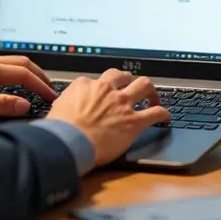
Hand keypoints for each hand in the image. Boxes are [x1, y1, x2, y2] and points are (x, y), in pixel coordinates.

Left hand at [0, 52, 56, 122]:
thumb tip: (25, 104)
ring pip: (12, 63)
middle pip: (21, 63)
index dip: (40, 86)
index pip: (23, 74)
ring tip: (39, 88)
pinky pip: (2, 67)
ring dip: (28, 74)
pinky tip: (16, 86)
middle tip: (51, 91)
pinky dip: (16, 75)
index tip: (51, 97)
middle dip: (39, 76)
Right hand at [46, 70, 170, 167]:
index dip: (101, 88)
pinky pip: (156, 112)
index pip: (96, 80)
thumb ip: (65, 104)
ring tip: (152, 97)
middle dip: (128, 80)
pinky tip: (165, 117)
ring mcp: (122, 104)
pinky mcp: (134, 121)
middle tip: (130, 87)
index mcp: (85, 86)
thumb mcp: (56, 109)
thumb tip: (63, 108)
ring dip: (150, 90)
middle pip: (122, 76)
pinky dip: (163, 113)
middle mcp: (106, 90)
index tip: (103, 95)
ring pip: (144, 85)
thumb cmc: (58, 131)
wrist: (67, 143)